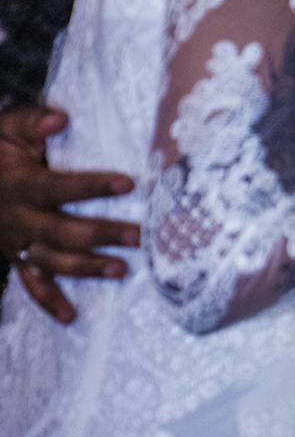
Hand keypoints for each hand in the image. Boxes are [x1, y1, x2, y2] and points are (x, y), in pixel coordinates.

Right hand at [0, 104, 139, 324]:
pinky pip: (31, 284)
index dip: (93, 186)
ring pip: (52, 261)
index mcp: (19, 185)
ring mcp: (16, 243)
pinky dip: (50, 302)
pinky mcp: (15, 257)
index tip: (129, 183)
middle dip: (102, 233)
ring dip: (87, 268)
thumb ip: (30, 121)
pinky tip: (72, 317)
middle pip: (62, 231)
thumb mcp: (4, 128)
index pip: (60, 188)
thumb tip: (59, 119)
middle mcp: (17, 219)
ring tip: (122, 270)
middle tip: (140, 235)